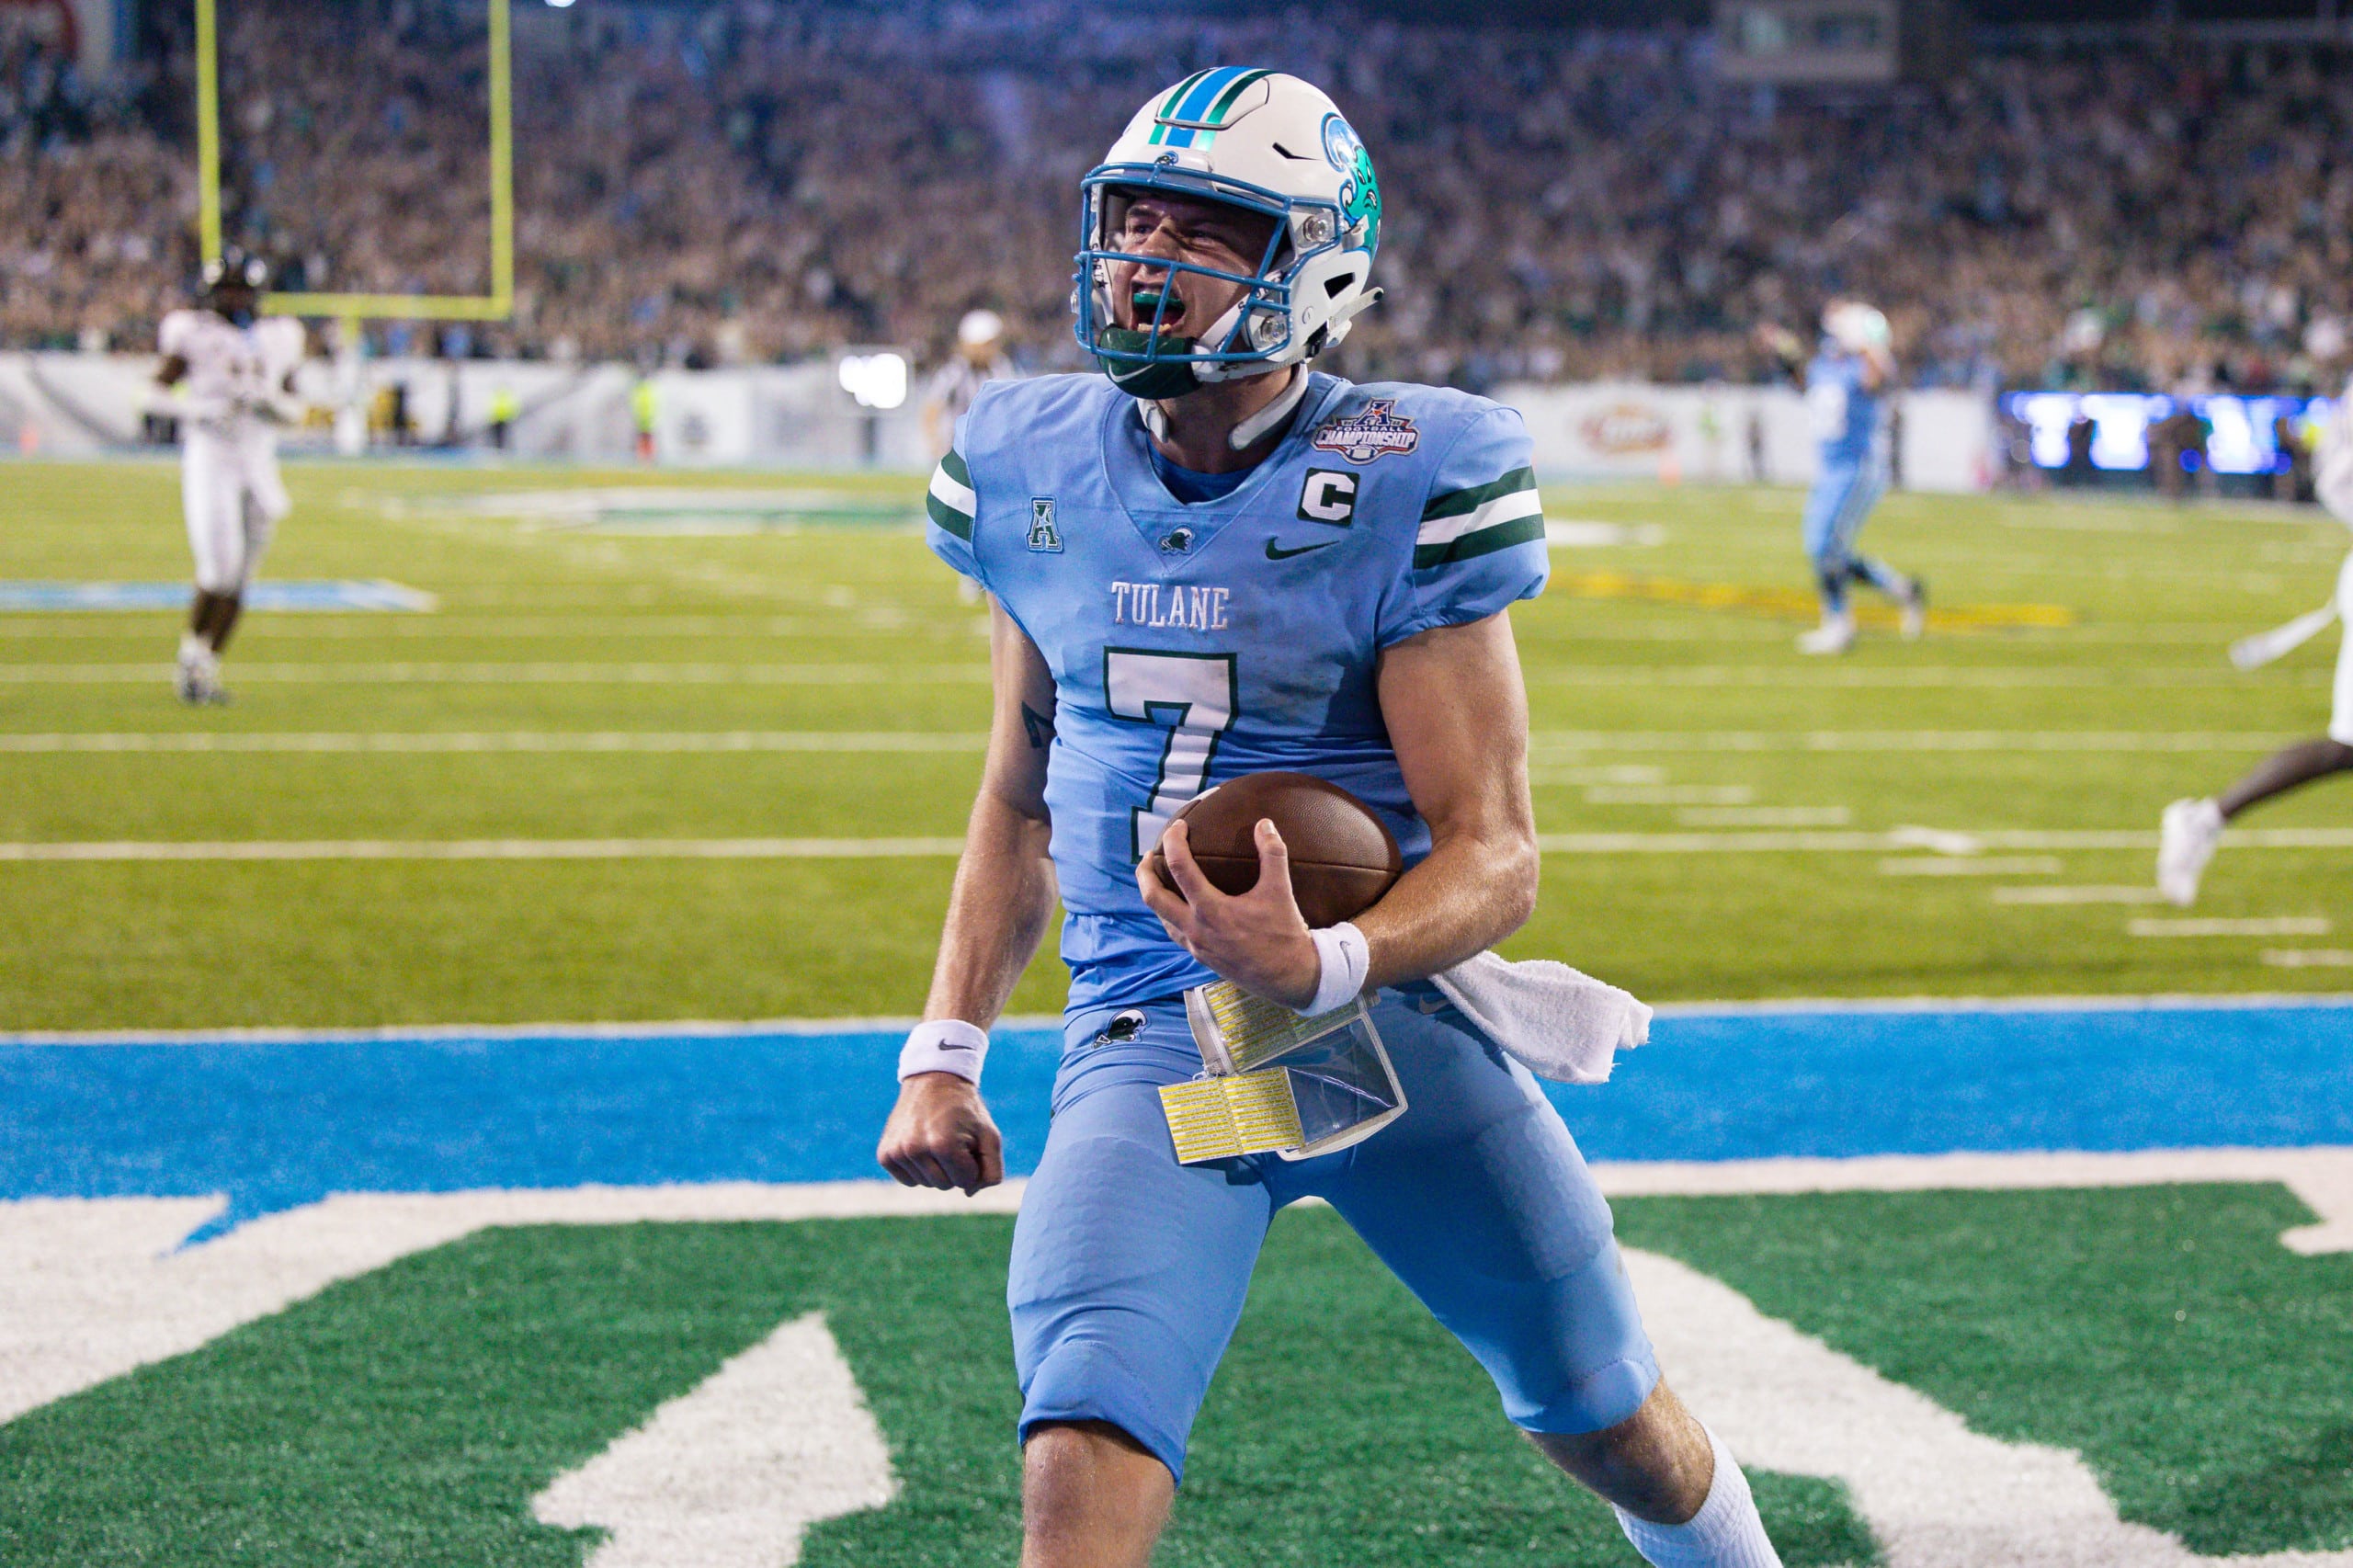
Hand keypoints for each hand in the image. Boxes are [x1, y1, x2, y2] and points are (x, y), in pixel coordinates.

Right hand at [877, 1073, 1004, 1194]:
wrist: (933, 1081)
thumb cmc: (965, 1110)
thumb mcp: (989, 1135)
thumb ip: (991, 1171)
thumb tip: (968, 1193)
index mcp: (942, 1144)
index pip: (965, 1181)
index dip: (971, 1163)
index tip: (967, 1141)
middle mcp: (915, 1149)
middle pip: (944, 1185)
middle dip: (954, 1167)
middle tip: (951, 1138)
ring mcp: (896, 1152)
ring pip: (926, 1183)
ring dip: (935, 1167)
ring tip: (935, 1139)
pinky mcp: (884, 1154)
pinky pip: (908, 1180)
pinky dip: (917, 1168)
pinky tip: (920, 1145)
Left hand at [1135, 817, 1321, 1009]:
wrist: (1288, 977)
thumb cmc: (1284, 934)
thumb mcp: (1280, 890)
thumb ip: (1272, 853)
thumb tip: (1264, 823)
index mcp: (1212, 910)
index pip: (1180, 868)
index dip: (1174, 842)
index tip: (1178, 827)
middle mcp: (1196, 928)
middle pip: (1153, 896)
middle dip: (1145, 872)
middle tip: (1149, 855)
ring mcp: (1195, 945)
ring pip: (1160, 916)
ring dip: (1154, 894)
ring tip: (1159, 877)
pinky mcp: (1200, 956)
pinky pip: (1173, 931)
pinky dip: (1167, 914)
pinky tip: (1178, 905)